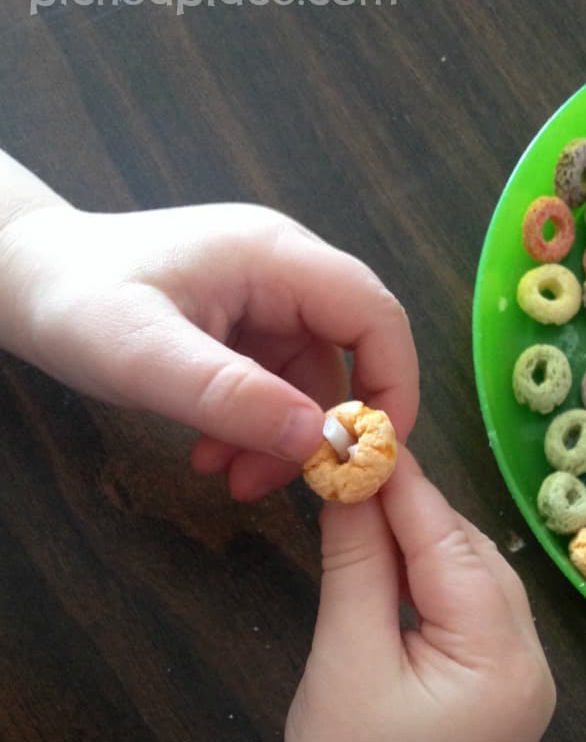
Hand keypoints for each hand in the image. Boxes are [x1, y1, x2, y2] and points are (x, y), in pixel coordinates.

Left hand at [0, 199, 417, 498]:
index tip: (373, 454)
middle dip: (322, 428)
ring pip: (307, 383)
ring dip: (280, 439)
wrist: (23, 281)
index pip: (374, 315)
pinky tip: (212, 455)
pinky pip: (272, 387)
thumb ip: (234, 397)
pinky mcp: (240, 328)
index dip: (392, 384)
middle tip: (294, 484)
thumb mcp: (150, 358)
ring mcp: (262, 300)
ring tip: (228, 477)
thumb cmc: (77, 302)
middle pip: (347, 355)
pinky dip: (253, 429)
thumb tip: (320, 440)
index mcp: (275, 257)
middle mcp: (281, 273)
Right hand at [273, 449, 555, 741]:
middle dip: (417, 513)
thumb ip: (356, 560)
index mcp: (506, 665)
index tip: (364, 432)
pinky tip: (395, 560)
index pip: (453, 550)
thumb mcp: (343, 655)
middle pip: (476, 560)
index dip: (406, 488)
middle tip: (357, 466)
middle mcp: (535, 669)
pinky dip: (435, 583)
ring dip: (426, 544)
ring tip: (367, 506)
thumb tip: (351, 476)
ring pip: (477, 583)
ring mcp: (527, 684)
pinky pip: (475, 615)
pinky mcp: (504, 693)